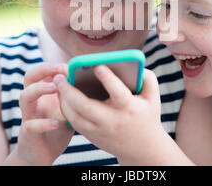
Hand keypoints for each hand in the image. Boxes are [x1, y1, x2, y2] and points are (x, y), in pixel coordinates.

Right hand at [8, 63, 73, 165]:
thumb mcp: (66, 111)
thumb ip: (72, 98)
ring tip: (56, 87)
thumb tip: (90, 82)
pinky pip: (31, 125)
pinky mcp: (28, 133)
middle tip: (58, 69)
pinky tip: (57, 123)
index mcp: (42, 95)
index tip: (68, 66)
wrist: (41, 156)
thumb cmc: (55, 130)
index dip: (52, 67)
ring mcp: (28, 116)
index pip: (41, 72)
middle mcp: (33, 102)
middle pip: (29, 78)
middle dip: (42, 70)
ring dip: (40, 89)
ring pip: (25, 97)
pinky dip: (44, 123)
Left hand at [54, 65, 170, 164]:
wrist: (142, 149)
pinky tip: (62, 96)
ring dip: (63, 100)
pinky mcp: (91, 136)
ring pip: (75, 116)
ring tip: (58, 83)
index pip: (118, 93)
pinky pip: (74, 122)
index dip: (108, 79)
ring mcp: (100, 130)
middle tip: (59, 76)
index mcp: (129, 108)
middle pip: (87, 107)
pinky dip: (66, 109)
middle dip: (70, 91)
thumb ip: (146, 78)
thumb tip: (131, 63)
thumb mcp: (153, 97)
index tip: (97, 65)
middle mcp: (113, 121)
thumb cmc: (146, 116)